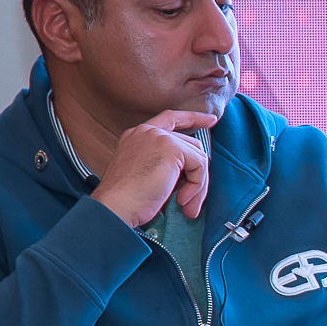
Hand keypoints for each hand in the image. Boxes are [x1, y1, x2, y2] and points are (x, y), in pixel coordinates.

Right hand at [91, 110, 217, 228]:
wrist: (115, 207)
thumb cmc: (128, 200)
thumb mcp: (147, 173)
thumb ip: (166, 163)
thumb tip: (195, 169)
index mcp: (137, 136)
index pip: (170, 119)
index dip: (192, 118)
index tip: (211, 120)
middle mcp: (147, 131)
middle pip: (191, 145)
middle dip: (197, 175)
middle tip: (189, 201)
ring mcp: (160, 137)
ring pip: (198, 157)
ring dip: (197, 185)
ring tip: (184, 204)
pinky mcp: (172, 148)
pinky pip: (200, 165)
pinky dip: (197, 186)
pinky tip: (182, 201)